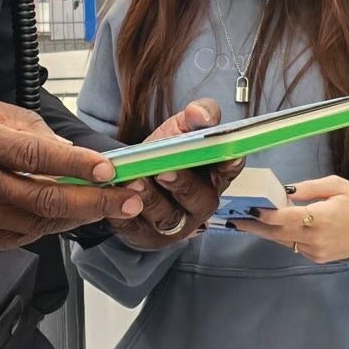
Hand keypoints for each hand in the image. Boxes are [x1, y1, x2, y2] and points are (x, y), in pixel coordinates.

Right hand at [0, 97, 140, 250]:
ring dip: (77, 218)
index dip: (75, 166)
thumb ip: (19, 125)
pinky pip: (19, 238)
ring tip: (109, 207)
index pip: (33, 157)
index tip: (109, 169)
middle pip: (44, 200)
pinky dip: (47, 228)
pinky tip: (65, 217)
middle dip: (95, 203)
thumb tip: (62, 148)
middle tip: (130, 200)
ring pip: (37, 225)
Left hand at [111, 99, 238, 249]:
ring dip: (151, 198)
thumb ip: (195, 116)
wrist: (128, 175)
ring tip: (135, 181)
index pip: (229, 170)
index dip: (230, 163)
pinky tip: (118, 195)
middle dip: (184, 184)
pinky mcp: (145, 235)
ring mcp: (174, 224)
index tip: (226, 155)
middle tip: (165, 171)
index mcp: (214, 176)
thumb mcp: (179, 128)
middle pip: (200, 199)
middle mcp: (199, 204)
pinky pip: (136, 227)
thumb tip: (200, 113)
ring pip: (167, 216)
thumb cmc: (162, 153)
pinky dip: (124, 211)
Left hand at [229, 175, 348, 262]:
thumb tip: (285, 190)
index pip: (285, 218)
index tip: (249, 208)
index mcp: (321, 219)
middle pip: (277, 233)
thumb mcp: (338, 186)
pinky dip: (282, 235)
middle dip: (255, 226)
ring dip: (265, 231)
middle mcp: (315, 239)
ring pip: (283, 241)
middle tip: (235, 219)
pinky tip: (273, 226)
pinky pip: (294, 245)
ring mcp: (315, 252)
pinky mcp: (316, 258)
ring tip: (246, 221)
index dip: (265, 214)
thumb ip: (309, 188)